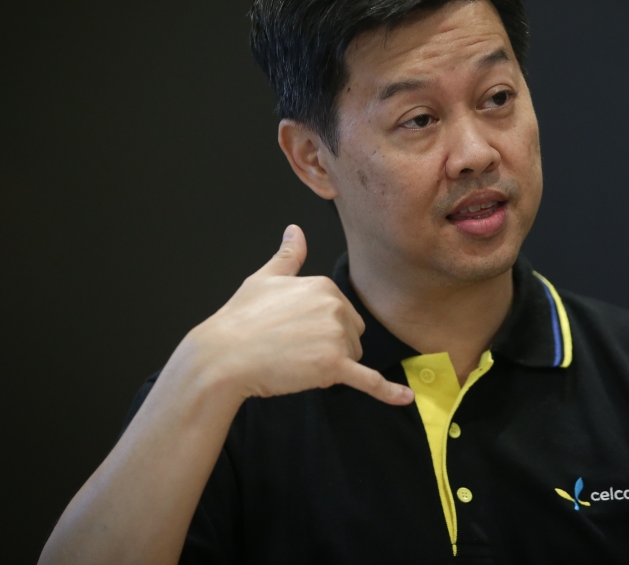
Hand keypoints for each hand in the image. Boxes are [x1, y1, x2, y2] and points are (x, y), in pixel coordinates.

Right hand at [181, 224, 413, 405]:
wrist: (223, 356)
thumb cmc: (239, 319)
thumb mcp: (264, 279)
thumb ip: (288, 256)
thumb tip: (295, 231)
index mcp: (324, 285)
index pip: (343, 312)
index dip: (321, 328)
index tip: (293, 331)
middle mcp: (336, 306)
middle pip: (352, 335)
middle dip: (331, 346)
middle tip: (292, 349)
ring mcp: (336, 337)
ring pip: (353, 357)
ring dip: (333, 365)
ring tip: (296, 362)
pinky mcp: (334, 366)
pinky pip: (368, 380)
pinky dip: (387, 391)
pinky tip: (405, 398)